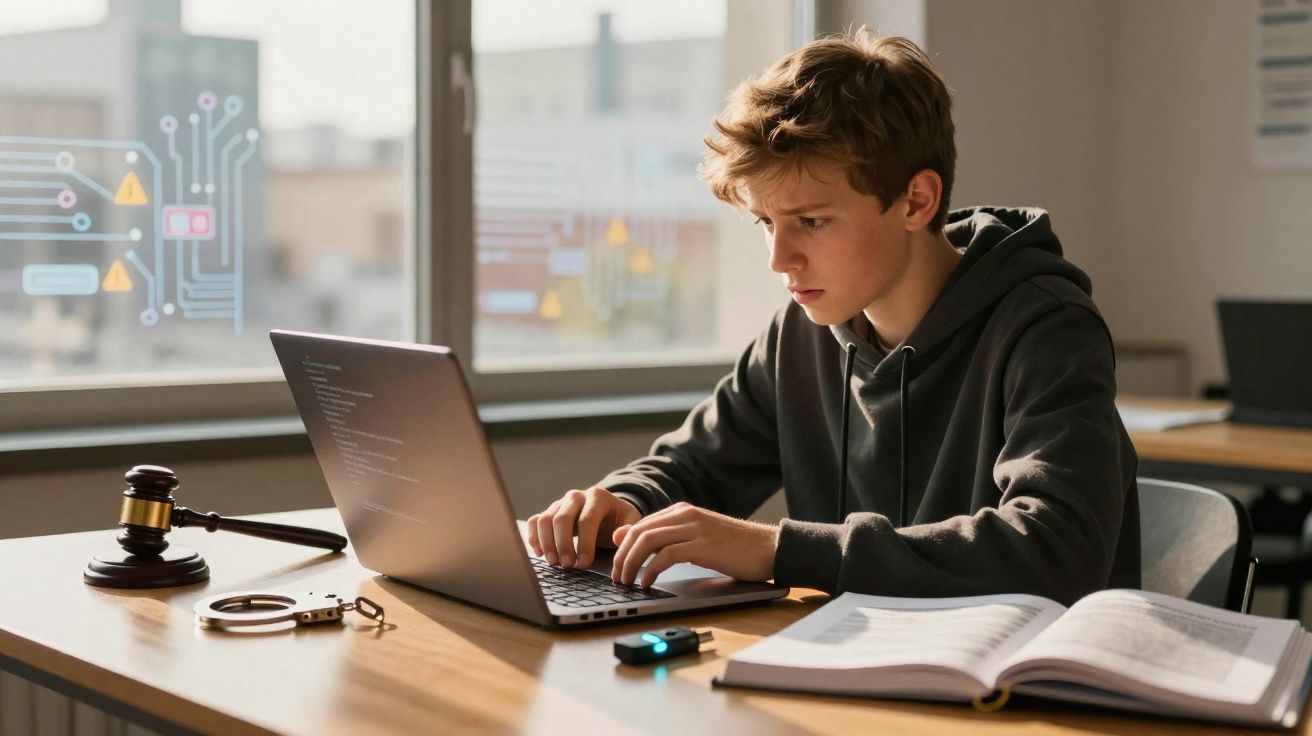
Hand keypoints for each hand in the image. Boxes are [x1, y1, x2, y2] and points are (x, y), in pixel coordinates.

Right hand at [526, 487, 641, 568]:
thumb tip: (618, 536)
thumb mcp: (631, 522)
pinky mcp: (549, 512)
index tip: (584, 564)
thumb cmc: (619, 520)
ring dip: (546, 543)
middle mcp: (576, 496)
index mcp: (598, 497)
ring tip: (554, 563)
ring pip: (545, 519)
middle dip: (562, 545)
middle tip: (567, 565)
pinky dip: (534, 537)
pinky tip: (540, 553)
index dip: (585, 543)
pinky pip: (535, 521)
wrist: (608, 511)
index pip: (587, 520)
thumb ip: (628, 530)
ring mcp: (560, 503)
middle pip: (562, 518)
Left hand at [609, 502, 778, 588]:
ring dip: (631, 564)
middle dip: (621, 556)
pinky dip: (651, 571)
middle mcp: (685, 515)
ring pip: (647, 541)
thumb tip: (629, 538)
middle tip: (616, 577)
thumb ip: (667, 537)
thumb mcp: (697, 538)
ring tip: (627, 582)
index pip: (639, 525)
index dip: (622, 547)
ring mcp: (694, 528)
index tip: (616, 567)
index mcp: (682, 511)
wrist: (770, 548)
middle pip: (638, 531)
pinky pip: (666, 555)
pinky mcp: (702, 545)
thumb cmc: (736, 547)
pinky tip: (647, 583)